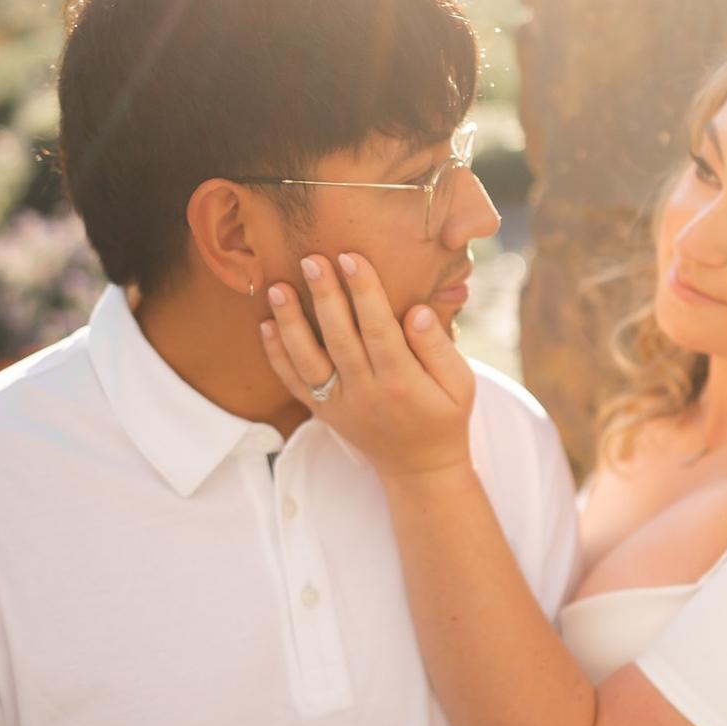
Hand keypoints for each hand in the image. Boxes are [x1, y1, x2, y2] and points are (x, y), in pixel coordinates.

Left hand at [260, 253, 476, 478]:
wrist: (419, 467)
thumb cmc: (444, 416)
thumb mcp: (460, 384)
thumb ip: (438, 348)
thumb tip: (416, 311)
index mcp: (402, 381)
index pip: (379, 329)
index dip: (364, 292)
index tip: (352, 258)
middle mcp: (366, 392)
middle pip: (339, 338)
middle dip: (324, 296)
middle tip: (311, 259)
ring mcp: (339, 404)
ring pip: (307, 360)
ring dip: (290, 323)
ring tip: (277, 288)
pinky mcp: (323, 411)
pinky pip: (294, 383)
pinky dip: (277, 355)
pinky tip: (265, 325)